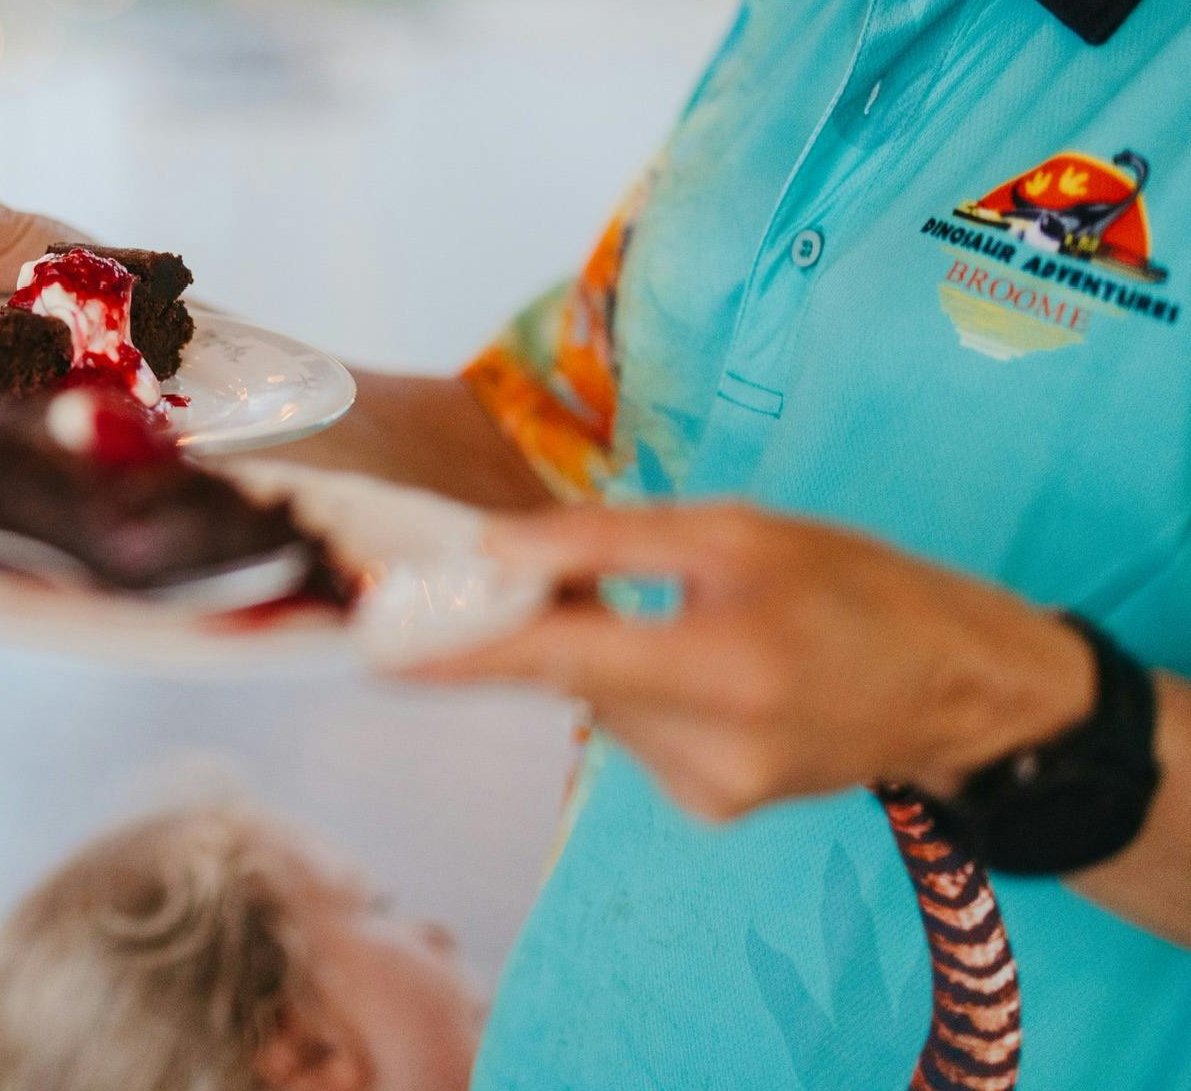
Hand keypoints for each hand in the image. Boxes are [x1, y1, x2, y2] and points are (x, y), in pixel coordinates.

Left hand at [406, 503, 1096, 821]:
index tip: (374, 651)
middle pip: (573, 676)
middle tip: (573, 568)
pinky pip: (636, 731)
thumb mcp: (740, 531)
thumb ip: (608, 541)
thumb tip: (492, 547)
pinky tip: (716, 668)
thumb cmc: (857, 586)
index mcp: (721, 667)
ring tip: (696, 618)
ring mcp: (710, 792)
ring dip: (610, 652)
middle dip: (554, 621)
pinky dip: (645, 688)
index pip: (556, 659)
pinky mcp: (713, 807)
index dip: (459, 653)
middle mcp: (708, 750)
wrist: (965, 691)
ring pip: (600, 702)